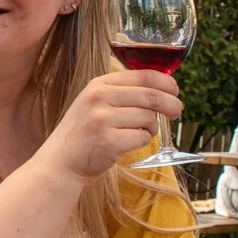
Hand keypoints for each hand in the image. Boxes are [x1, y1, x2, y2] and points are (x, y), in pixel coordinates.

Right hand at [45, 69, 180, 180]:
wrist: (60, 162)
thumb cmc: (83, 133)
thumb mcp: (95, 103)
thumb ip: (122, 93)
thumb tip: (163, 89)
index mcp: (98, 84)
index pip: (143, 75)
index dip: (165, 82)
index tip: (175, 90)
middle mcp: (99, 98)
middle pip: (151, 96)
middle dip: (170, 104)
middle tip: (177, 111)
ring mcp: (103, 120)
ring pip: (148, 118)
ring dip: (151, 127)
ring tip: (138, 132)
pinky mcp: (109, 142)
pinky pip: (143, 137)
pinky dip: (143, 141)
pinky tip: (129, 143)